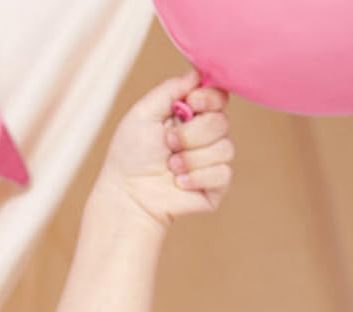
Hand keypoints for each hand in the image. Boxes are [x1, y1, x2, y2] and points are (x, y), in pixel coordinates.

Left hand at [99, 70, 234, 227]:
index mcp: (190, 116)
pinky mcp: (215, 186)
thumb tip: (197, 74)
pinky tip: (179, 184)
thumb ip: (170, 89)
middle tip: (168, 144)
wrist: (127, 197)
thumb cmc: (129, 157)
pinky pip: (223, 173)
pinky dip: (197, 177)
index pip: (218, 97)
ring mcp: (211, 161)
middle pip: (222, 121)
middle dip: (192, 134)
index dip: (209, 98)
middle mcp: (203, 136)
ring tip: (171, 168)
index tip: (191, 104)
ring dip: (192, 158)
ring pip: (225, 148)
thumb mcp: (143, 113)